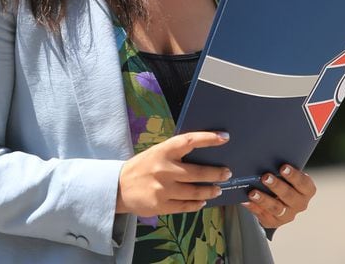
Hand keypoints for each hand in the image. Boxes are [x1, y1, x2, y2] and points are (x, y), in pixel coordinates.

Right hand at [116, 131, 231, 216]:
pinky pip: (185, 206)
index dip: (208, 138)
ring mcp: (163, 189)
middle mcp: (164, 170)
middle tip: (227, 173)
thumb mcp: (156, 153)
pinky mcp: (161, 206)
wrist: (118, 187)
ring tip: (217, 189)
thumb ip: (175, 154)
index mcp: (163, 151)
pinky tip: (202, 201)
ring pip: (195, 192)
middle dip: (216, 173)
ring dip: (210, 191)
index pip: (189, 141)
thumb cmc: (142, 167)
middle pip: (197, 172)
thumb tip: (203, 155)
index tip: (224, 138)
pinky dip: (197, 204)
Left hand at [242, 164, 315, 228]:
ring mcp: (288, 215)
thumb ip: (281, 168)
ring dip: (264, 199)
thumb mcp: (286, 173)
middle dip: (276, 186)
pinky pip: (263, 215)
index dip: (294, 175)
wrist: (277, 196)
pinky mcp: (274, 222)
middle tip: (265, 176)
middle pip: (289, 196)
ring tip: (252, 192)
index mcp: (307, 190)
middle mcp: (300, 204)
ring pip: (276, 208)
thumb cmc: (283, 178)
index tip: (283, 167)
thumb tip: (265, 159)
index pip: (303, 183)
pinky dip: (253, 207)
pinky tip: (245, 200)